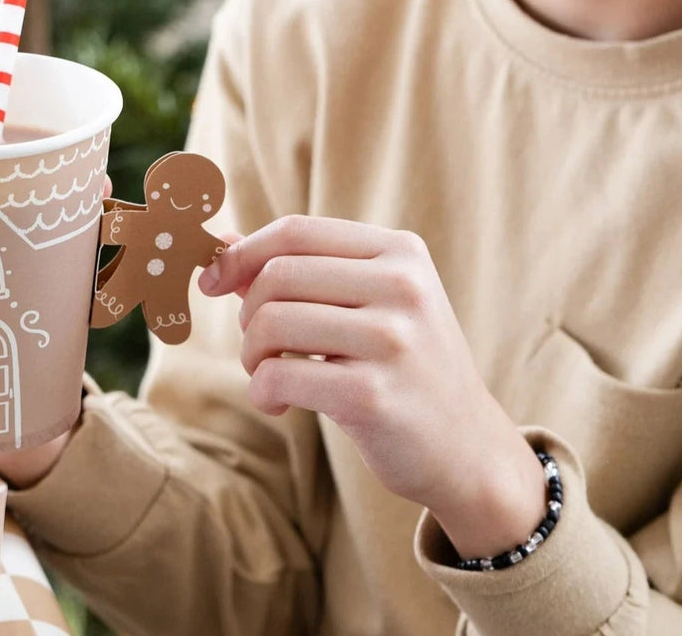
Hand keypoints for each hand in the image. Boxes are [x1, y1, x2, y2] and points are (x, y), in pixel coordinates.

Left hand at [198, 215, 545, 557]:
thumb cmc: (404, 367)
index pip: (296, 231)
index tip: (212, 281)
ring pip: (271, 321)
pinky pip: (280, 375)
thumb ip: (301, 270)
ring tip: (268, 374)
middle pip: (278, 274)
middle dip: (248, 312)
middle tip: (260, 345)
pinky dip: (262, 391)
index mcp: (400, 251)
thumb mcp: (368, 304)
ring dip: (252, 353)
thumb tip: (224, 241)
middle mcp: (403, 286)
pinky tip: (277, 403)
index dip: (242, 253)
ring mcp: (393, 340)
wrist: (468, 450)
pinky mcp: (374, 396)